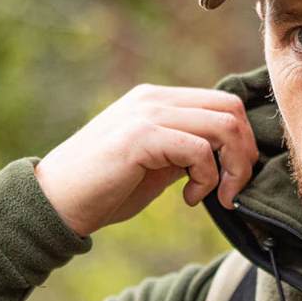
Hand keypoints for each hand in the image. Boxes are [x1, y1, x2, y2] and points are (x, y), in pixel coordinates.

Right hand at [34, 84, 258, 236]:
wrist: (57, 201)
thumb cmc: (106, 189)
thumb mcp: (158, 165)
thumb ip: (188, 152)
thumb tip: (229, 157)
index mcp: (159, 101)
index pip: (224, 104)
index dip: (241, 143)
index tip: (232, 180)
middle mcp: (155, 99)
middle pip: (232, 109)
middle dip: (244, 154)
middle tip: (231, 190)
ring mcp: (147, 114)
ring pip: (224, 126)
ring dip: (232, 168)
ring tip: (217, 196)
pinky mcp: (141, 137)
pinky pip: (199, 149)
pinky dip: (207, 179)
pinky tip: (188, 199)